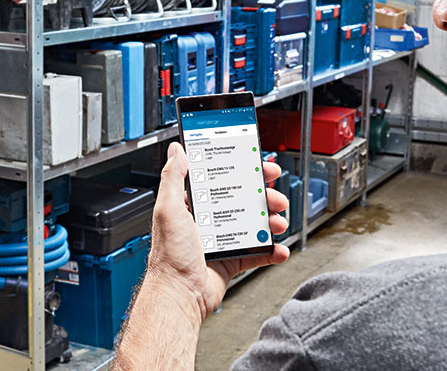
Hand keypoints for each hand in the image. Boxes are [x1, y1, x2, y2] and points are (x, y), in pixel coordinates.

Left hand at [146, 142, 289, 321]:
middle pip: (243, 200)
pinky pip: (258, 252)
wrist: (179, 295)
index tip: (258, 164)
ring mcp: (223, 241)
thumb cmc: (169, 256)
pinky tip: (278, 248)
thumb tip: (177, 150)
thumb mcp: (168, 209)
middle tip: (274, 194)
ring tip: (277, 222)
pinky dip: (271, 250)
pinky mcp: (233, 260)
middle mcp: (209, 221)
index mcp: (193, 206)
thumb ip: (173, 177)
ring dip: (271, 221)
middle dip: (263, 195)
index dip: (241, 170)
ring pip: (254, 224)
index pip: (221, 179)